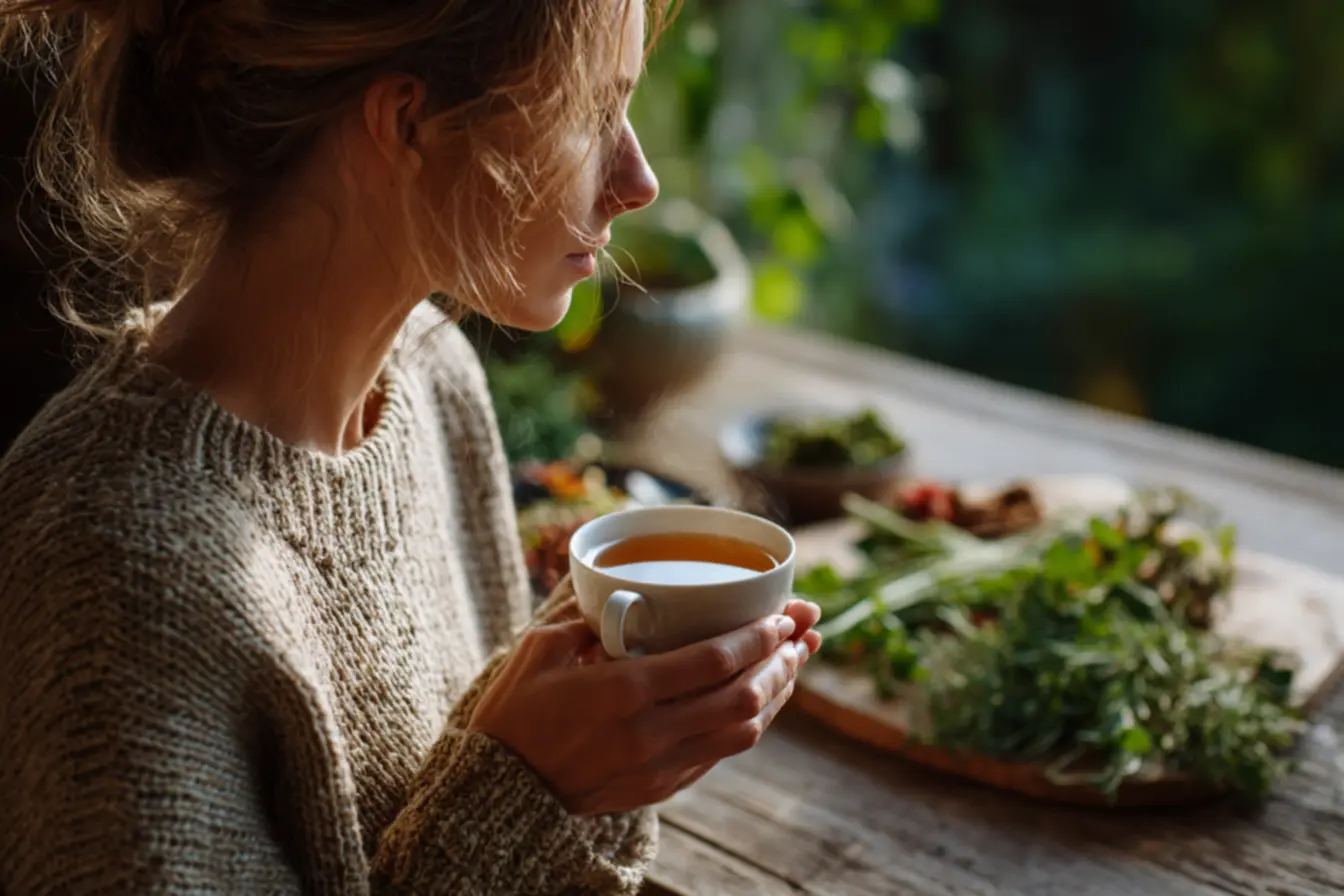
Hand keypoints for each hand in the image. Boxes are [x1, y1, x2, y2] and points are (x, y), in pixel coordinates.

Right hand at [469, 606, 817, 815]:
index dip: (757, 636)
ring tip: (795, 664)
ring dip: (778, 695)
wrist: (499, 790)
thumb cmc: (515, 711)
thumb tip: (624, 587)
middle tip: (803, 633)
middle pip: (744, 696)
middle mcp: (652, 732)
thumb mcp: (541, 648)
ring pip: (744, 731)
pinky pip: (721, 753)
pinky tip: (760, 701)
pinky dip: (749, 724)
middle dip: (782, 661)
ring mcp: (660, 765)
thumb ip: (588, 616)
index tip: (779, 615)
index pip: (714, 660)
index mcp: (624, 690)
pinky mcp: (661, 787)